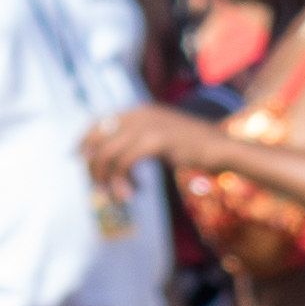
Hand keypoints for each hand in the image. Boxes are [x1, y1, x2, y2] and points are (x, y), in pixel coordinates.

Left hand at [80, 104, 206, 193]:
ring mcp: (147, 126)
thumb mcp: (163, 136)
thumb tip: (116, 157)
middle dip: (93, 165)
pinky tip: (131, 193)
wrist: (223, 149)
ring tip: (114, 194)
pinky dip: (122, 181)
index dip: (85, 141)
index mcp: (140, 111)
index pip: (99, 122)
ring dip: (106, 177)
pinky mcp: (155, 141)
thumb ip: (140, 139)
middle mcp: (139, 114)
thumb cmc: (196, 148)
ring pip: (108, 152)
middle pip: (98, 138)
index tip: (81, 161)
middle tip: (97, 186)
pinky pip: (125, 162)